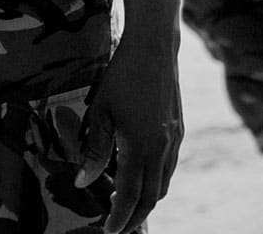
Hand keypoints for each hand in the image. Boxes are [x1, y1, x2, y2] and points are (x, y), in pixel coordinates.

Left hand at [78, 37, 182, 233]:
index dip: (119, 217)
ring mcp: (174, 139)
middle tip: (118, 228)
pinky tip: (143, 177)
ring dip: (147, 201)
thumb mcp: (100, 112)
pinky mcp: (179, 130)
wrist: (154, 47)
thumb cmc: (122, 76)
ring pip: (164, 184)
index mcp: (140, 146)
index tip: (108, 231)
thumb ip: (94, 150)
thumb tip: (83, 183)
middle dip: (135, 217)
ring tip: (127, 206)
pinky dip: (157, 182)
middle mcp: (161, 148)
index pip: (129, 195)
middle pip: (151, 197)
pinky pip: (169, 167)